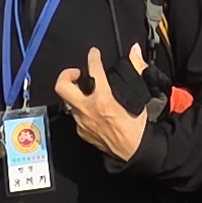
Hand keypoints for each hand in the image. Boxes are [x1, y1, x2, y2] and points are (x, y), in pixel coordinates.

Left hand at [56, 42, 154, 159]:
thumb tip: (134, 51)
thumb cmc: (136, 127)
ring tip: (84, 90)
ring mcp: (82, 122)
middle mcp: (88, 110)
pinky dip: (80, 109)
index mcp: (103, 99)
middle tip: (77, 73)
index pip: (93, 71)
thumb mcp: (138, 96)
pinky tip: (90, 108)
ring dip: (74, 93)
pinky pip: (75, 116)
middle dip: (66, 75)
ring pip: (68, 102)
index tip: (93, 53)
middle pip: (62, 87)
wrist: (132, 151)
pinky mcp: (81, 132)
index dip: (93, 57)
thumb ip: (136, 70)